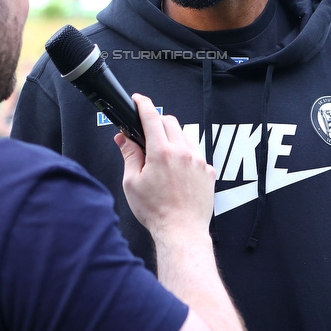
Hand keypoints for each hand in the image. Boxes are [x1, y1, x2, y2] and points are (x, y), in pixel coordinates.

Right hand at [116, 94, 214, 240]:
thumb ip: (129, 155)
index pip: (152, 117)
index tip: (139, 100)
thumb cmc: (156, 211)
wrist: (181, 231)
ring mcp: (198, 161)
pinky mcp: (208, 171)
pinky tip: (177, 171)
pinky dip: (186, 154)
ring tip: (162, 155)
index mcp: (161, 153)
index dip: (143, 104)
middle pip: (170, 122)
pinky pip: (196, 153)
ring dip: (173, 137)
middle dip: (157, 121)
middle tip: (147, 132)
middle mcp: (183, 152)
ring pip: (185, 136)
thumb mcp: (132, 183)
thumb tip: (123, 139)